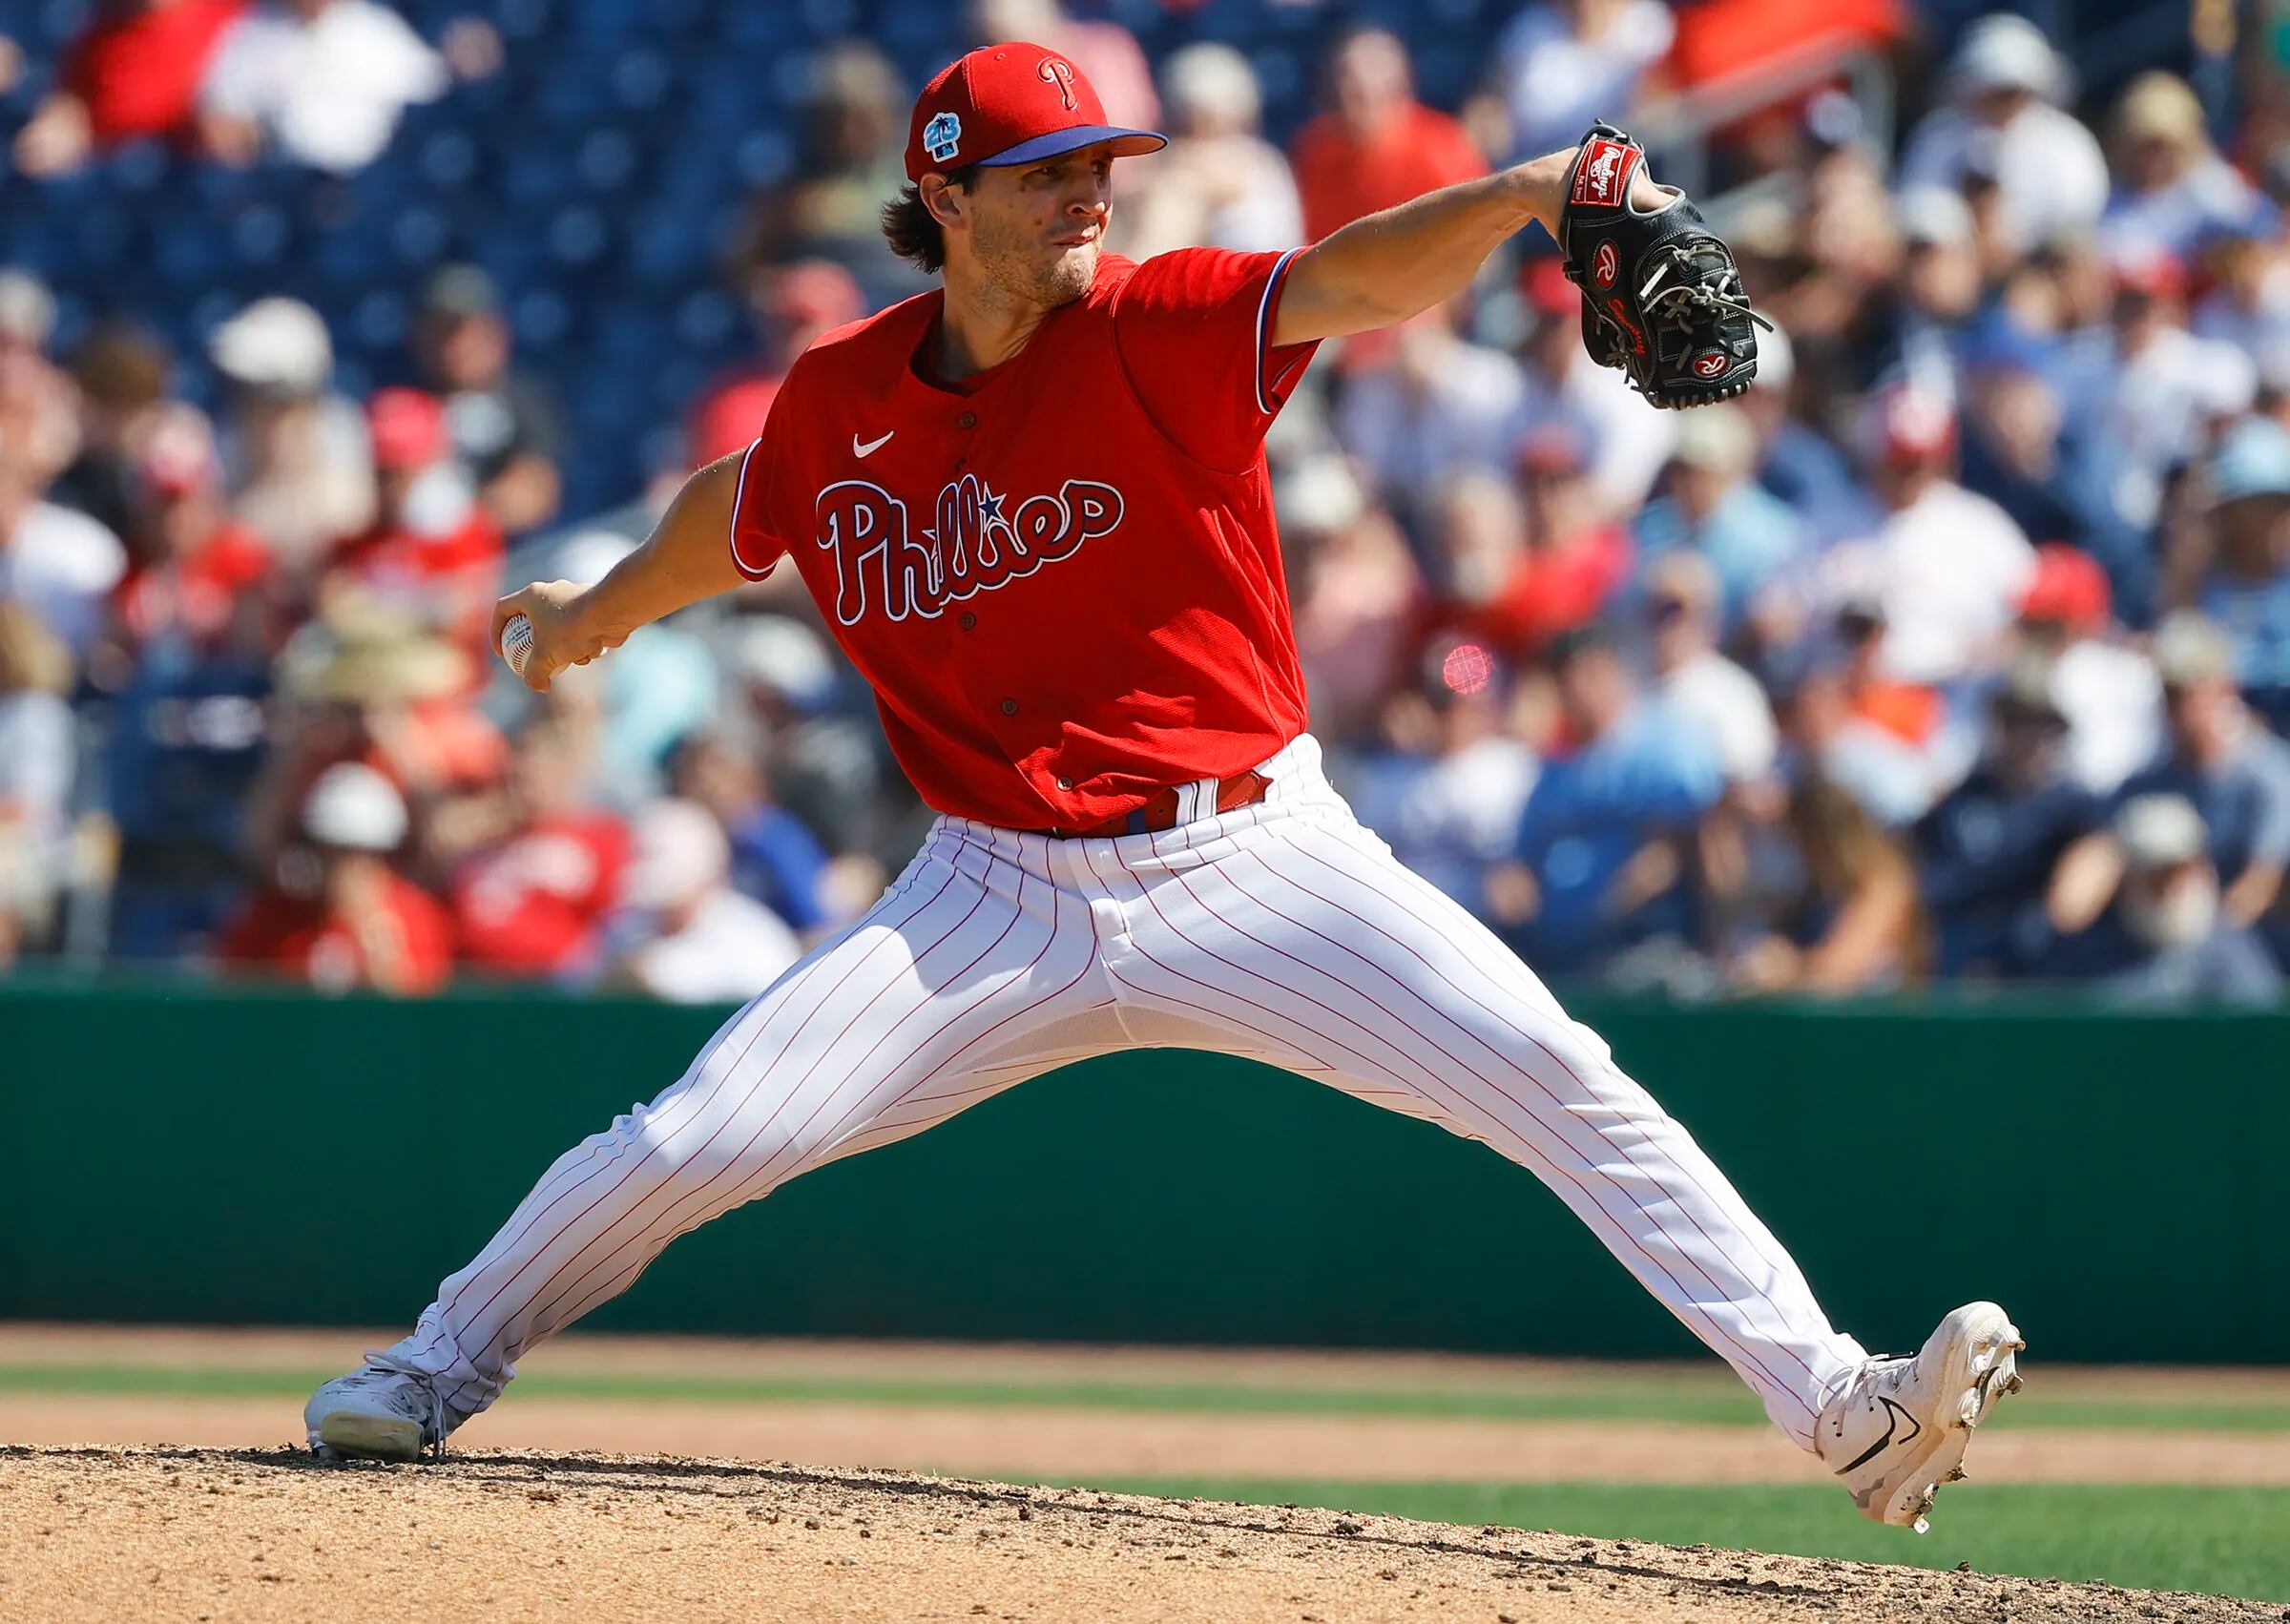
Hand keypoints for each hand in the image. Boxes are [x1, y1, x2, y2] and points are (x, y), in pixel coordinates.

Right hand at [491, 580, 626, 692]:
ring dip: (567, 651)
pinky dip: (585, 645)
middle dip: (540, 648)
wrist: (612, 613)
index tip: (502, 652)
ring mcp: (573, 599)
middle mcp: (552, 593)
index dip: (496, 632)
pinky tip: (594, 650)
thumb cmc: (572, 627)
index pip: (502, 609)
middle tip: (541, 664)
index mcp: (531, 596)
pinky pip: (582, 632)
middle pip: (534, 624)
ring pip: (561, 632)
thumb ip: (534, 674)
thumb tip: (538, 685)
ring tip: (577, 657)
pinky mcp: (593, 609)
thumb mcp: (545, 657)